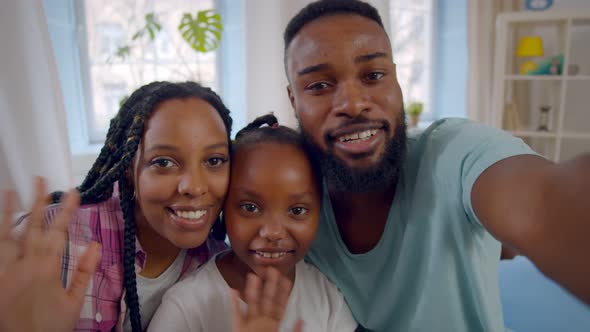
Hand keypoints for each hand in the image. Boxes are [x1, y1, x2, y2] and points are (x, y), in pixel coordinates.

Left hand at [0, 178, 100, 331]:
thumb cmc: (51, 326)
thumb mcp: (74, 303)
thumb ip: (84, 272)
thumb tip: (95, 244)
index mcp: (46, 270)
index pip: (58, 233)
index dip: (66, 211)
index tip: (74, 192)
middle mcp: (22, 266)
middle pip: (30, 228)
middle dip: (37, 203)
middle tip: (39, 180)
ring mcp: (4, 272)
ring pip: (5, 237)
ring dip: (8, 214)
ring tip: (9, 192)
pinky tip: (0, 226)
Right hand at [230, 267, 303, 331]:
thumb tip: (302, 320)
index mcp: (273, 324)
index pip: (279, 305)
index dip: (283, 292)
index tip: (286, 278)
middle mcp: (261, 321)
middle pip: (266, 300)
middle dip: (269, 285)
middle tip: (272, 269)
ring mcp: (249, 324)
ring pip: (251, 304)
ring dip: (252, 290)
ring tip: (252, 276)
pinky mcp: (238, 328)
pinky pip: (235, 314)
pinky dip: (234, 303)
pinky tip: (233, 291)